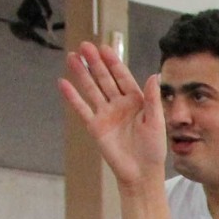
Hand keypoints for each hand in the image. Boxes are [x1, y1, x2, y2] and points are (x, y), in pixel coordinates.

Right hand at [58, 41, 168, 188]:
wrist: (141, 172)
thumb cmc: (153, 148)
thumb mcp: (156, 121)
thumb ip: (153, 98)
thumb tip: (154, 75)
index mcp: (136, 101)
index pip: (122, 77)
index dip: (113, 62)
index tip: (104, 47)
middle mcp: (119, 104)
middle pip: (104, 79)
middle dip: (95, 63)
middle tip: (84, 46)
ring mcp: (105, 114)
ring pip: (91, 89)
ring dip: (82, 73)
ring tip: (71, 56)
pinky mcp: (94, 126)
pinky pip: (81, 108)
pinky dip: (72, 96)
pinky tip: (62, 82)